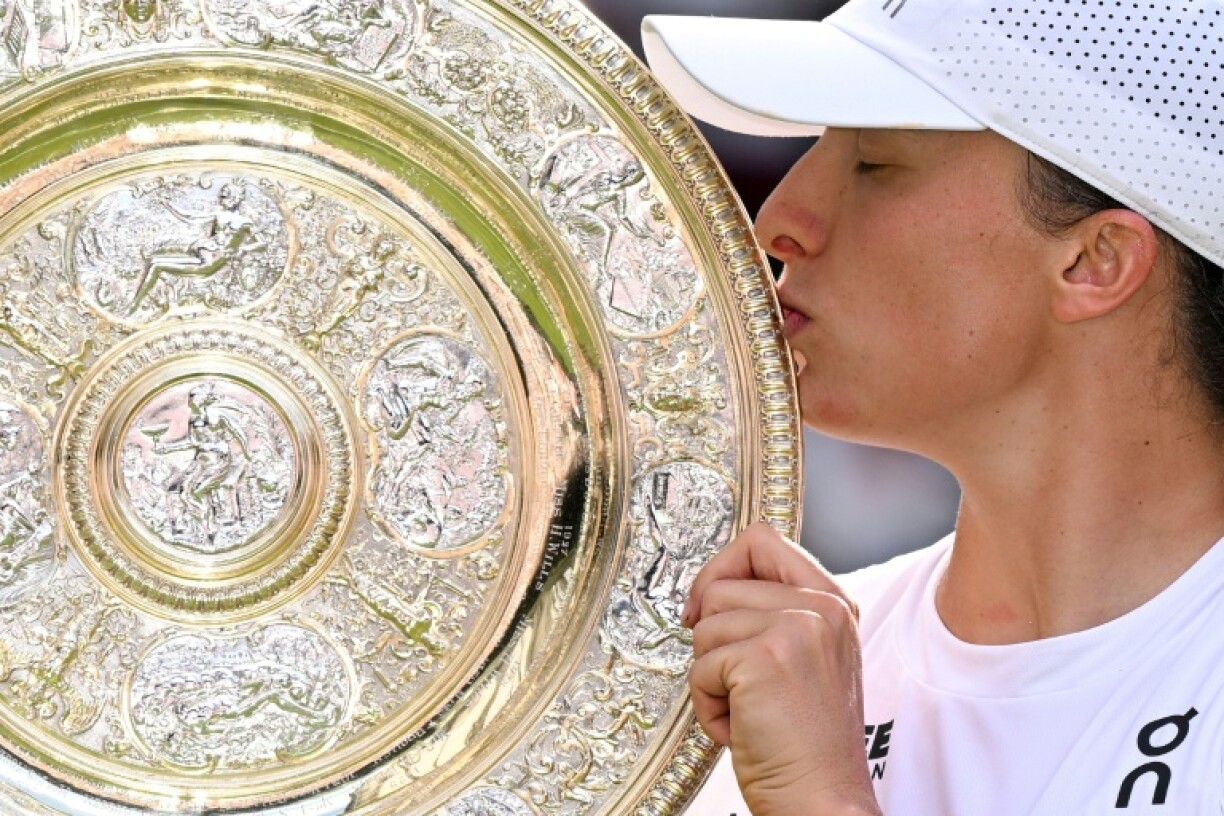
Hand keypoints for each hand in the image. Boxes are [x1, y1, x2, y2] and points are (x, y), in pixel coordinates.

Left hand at [685, 522, 880, 815]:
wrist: (822, 800)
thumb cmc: (805, 742)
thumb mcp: (806, 658)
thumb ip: (775, 612)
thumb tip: (709, 588)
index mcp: (833, 602)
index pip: (762, 540)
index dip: (722, 569)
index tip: (708, 608)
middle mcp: (821, 608)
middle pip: (722, 585)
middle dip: (713, 639)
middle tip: (743, 684)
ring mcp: (795, 629)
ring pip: (705, 626)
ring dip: (711, 676)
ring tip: (749, 709)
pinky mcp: (764, 658)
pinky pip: (700, 666)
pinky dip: (708, 706)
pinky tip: (742, 728)